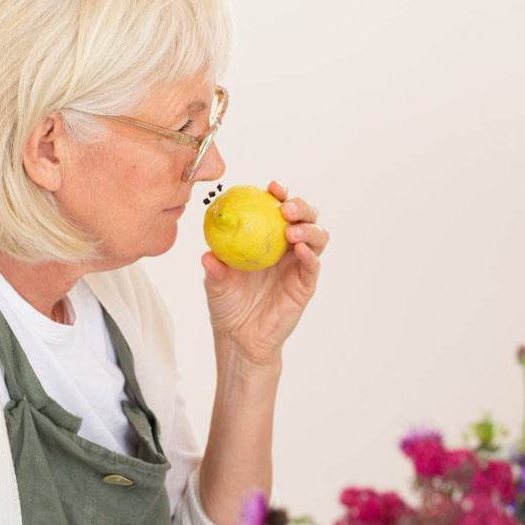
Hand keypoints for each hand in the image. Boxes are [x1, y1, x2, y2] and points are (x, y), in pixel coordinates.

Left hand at [201, 180, 327, 363]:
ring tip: (291, 231)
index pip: (278, 208)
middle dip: (300, 205)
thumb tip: (206, 254)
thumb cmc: (227, 304)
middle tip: (285, 208)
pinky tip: (298, 250)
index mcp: (267, 237)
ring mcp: (299, 265)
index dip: (279, 194)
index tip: (271, 187)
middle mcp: (287, 247)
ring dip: (308, 228)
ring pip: (318, 236)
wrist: (239, 337)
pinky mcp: (306, 284)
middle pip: (306, 216)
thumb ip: (214, 268)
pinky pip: (313, 265)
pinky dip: (310, 254)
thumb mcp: (215, 283)